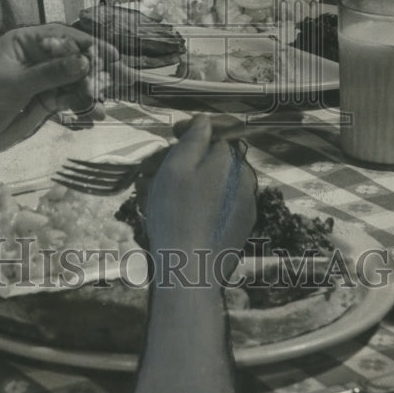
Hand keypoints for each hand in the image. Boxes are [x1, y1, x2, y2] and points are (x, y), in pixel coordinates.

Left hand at [0, 24, 116, 151]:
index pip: (61, 37)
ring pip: (73, 80)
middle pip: (72, 58)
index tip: (110, 54)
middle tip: (116, 79)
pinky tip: (95, 113)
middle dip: (93, 69)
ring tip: (103, 102)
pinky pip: (68, 99)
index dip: (87, 44)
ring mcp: (41, 80)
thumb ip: (52, 72)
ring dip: (89, 90)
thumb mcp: (17, 83)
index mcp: (24, 42)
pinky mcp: (43, 101)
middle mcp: (36, 58)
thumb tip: (84, 62)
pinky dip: (81, 105)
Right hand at [143, 114, 256, 258]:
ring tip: (148, 192)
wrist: (189, 270)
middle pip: (210, 160)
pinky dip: (189, 202)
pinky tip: (164, 210)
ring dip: (179, 182)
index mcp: (234, 164)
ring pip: (208, 184)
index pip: (218, 133)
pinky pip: (211, 206)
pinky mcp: (233, 233)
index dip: (193, 129)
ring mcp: (242, 211)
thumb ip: (194, 138)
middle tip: (149, 169)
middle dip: (179, 159)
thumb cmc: (178, 211)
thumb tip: (204, 122)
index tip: (170, 134)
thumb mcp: (178, 166)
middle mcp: (245, 184)